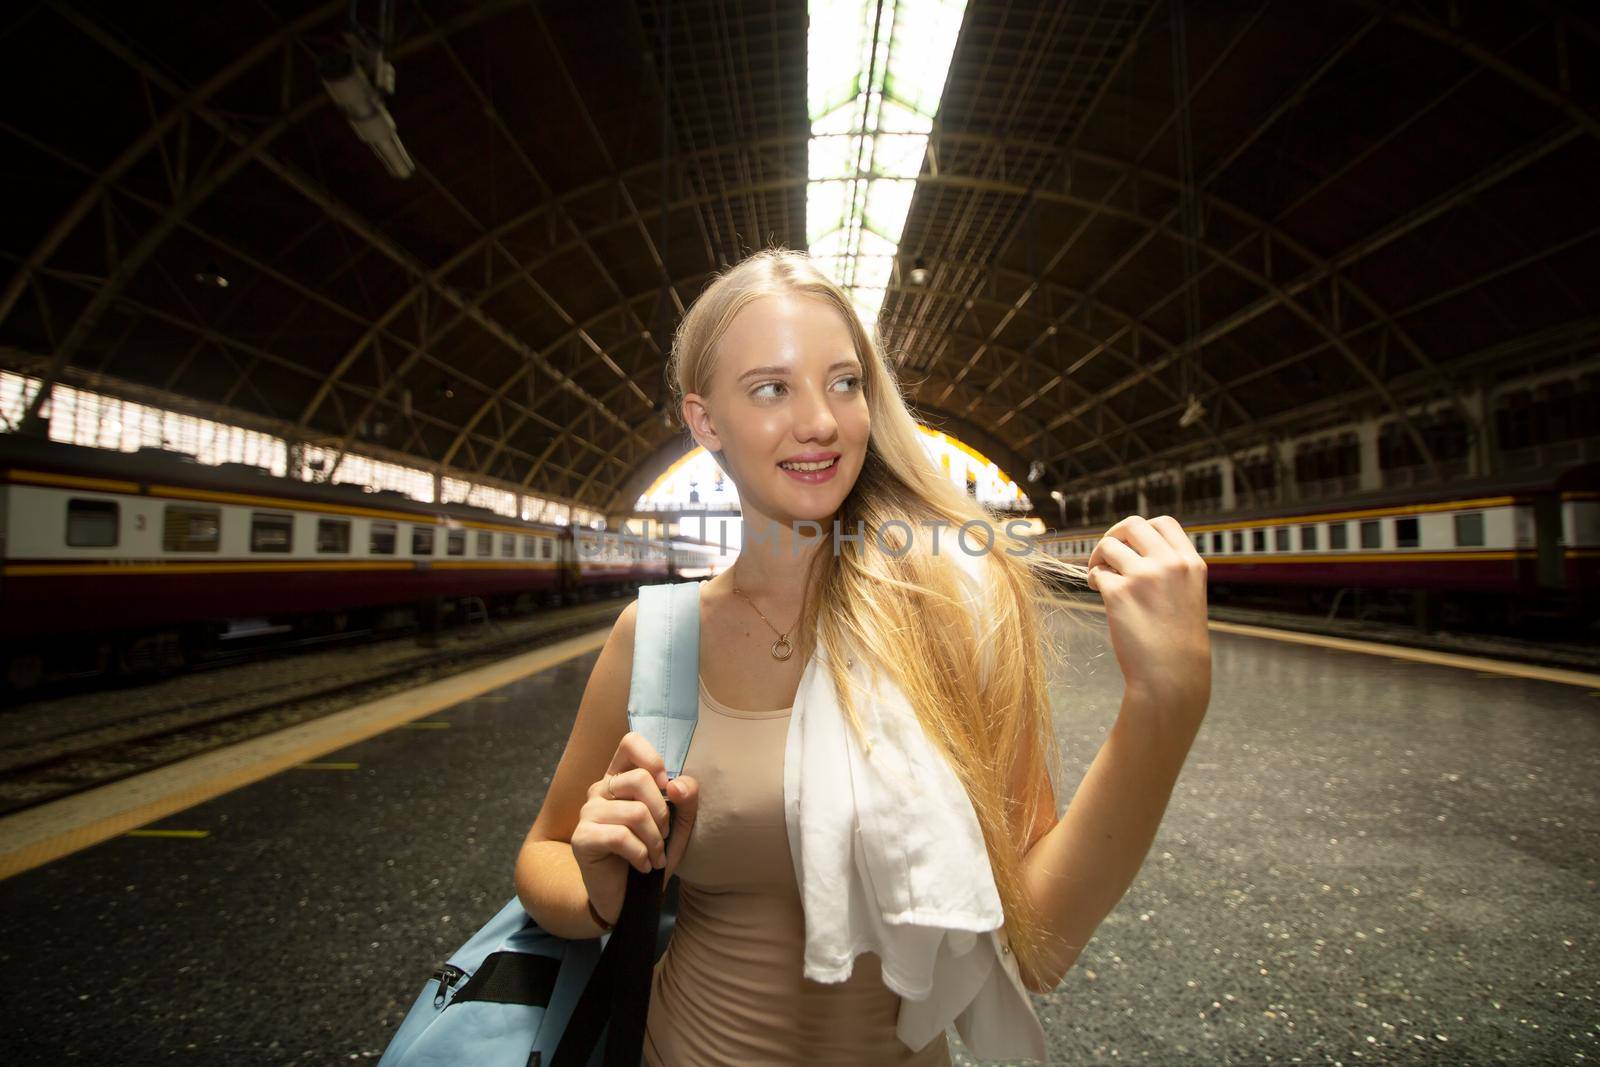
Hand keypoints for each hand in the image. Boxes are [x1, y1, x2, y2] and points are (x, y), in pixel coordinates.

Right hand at [569, 732, 699, 923]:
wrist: (628, 900)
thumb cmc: (651, 857)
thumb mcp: (678, 827)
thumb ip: (685, 800)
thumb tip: (677, 784)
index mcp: (621, 779)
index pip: (631, 743)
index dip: (653, 759)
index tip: (666, 787)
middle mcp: (601, 790)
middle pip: (640, 778)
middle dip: (663, 812)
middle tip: (663, 836)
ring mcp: (588, 812)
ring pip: (636, 812)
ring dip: (655, 841)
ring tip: (655, 857)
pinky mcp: (582, 838)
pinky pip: (621, 836)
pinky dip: (641, 855)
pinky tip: (643, 866)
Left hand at [1085, 515, 1210, 718]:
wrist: (1172, 676)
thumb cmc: (1177, 643)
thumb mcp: (1188, 596)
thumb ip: (1170, 570)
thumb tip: (1135, 549)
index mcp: (1191, 563)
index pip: (1164, 523)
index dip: (1142, 530)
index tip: (1132, 545)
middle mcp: (1170, 564)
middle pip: (1132, 525)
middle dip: (1114, 536)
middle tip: (1108, 556)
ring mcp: (1144, 576)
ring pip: (1108, 545)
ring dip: (1099, 559)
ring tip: (1101, 577)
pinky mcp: (1119, 593)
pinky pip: (1097, 573)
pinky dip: (1094, 580)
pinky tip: (1100, 593)